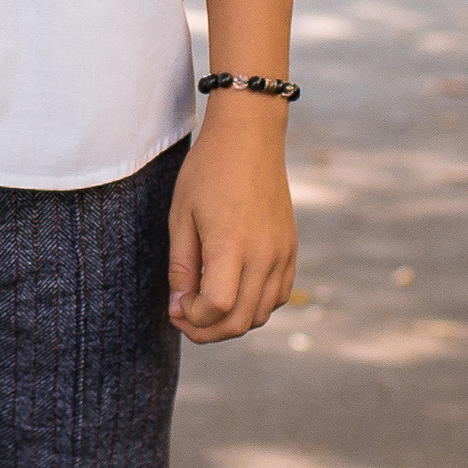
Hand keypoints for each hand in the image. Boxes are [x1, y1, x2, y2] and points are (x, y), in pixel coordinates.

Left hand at [166, 104, 296, 343]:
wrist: (249, 137)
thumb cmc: (207, 171)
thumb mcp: (181, 217)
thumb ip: (181, 267)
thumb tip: (180, 307)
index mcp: (231, 244)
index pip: (218, 308)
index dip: (193, 318)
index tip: (176, 305)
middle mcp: (263, 254)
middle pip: (240, 321)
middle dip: (208, 330)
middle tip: (185, 316)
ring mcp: (282, 253)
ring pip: (260, 314)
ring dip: (231, 321)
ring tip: (207, 303)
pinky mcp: (291, 250)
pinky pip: (277, 296)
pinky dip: (255, 305)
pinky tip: (233, 289)